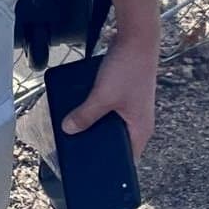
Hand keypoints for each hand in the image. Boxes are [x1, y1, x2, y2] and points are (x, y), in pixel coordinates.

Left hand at [60, 36, 159, 155]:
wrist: (137, 37)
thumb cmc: (128, 68)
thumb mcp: (103, 95)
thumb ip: (85, 115)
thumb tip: (68, 130)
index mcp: (140, 130)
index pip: (127, 160)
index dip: (110, 166)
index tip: (91, 171)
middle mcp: (138, 123)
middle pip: (116, 142)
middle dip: (97, 144)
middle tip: (76, 148)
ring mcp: (132, 109)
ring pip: (110, 125)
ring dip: (94, 124)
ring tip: (75, 128)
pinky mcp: (124, 96)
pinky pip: (108, 111)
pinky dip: (96, 111)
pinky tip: (81, 108)